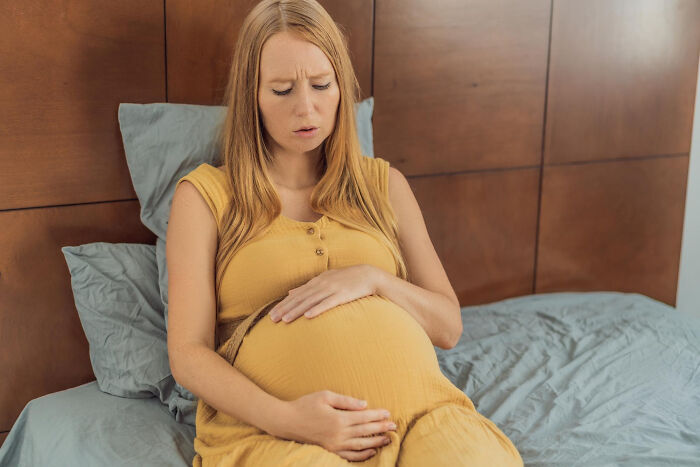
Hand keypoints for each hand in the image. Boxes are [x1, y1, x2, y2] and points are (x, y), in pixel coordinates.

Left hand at [268, 265, 377, 322]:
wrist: (368, 275)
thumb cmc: (346, 279)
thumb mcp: (325, 280)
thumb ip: (308, 287)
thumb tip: (290, 292)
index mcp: (316, 282)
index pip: (296, 295)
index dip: (283, 304)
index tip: (271, 314)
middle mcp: (321, 284)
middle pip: (300, 298)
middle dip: (285, 309)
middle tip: (272, 319)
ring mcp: (331, 289)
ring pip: (310, 301)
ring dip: (297, 310)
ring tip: (285, 320)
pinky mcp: (342, 295)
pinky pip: (327, 303)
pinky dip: (317, 309)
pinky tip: (308, 316)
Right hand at [272, 390, 395, 461]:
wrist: (287, 421)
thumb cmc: (305, 405)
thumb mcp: (325, 396)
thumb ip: (346, 401)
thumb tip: (364, 405)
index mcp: (338, 418)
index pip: (364, 417)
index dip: (377, 415)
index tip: (388, 413)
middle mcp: (338, 434)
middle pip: (365, 431)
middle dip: (381, 428)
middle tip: (394, 426)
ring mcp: (334, 445)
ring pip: (360, 445)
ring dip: (376, 442)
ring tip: (388, 439)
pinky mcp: (330, 451)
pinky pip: (349, 456)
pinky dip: (362, 455)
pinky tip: (371, 451)